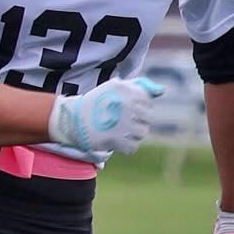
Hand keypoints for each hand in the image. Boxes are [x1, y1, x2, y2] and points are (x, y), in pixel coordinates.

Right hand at [47, 77, 164, 162]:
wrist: (73, 119)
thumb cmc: (96, 102)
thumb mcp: (115, 87)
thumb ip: (140, 86)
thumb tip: (161, 91)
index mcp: (127, 91)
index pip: (146, 101)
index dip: (137, 106)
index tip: (124, 108)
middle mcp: (127, 105)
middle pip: (146, 118)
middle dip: (136, 120)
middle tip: (120, 121)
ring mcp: (123, 123)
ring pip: (142, 132)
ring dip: (132, 134)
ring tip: (119, 131)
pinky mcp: (116, 140)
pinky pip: (132, 147)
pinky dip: (125, 146)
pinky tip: (116, 140)